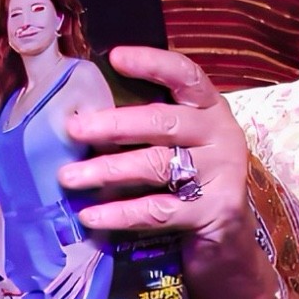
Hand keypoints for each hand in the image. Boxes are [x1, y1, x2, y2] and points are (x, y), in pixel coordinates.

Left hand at [58, 46, 275, 298]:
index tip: (115, 57)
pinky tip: (90, 215)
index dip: (153, 63)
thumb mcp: (178, 144)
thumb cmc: (190, 181)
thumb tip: (80, 112)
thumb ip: (147, 125)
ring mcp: (222, 173)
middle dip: (114, 125)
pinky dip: (120, 213)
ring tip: (68, 177)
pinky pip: (158, 209)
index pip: (186, 76)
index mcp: (211, 109)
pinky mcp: (216, 211)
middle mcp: (221, 134)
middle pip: (164, 122)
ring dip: (107, 170)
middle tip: (73, 129)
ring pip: (156, 165)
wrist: (229, 241)